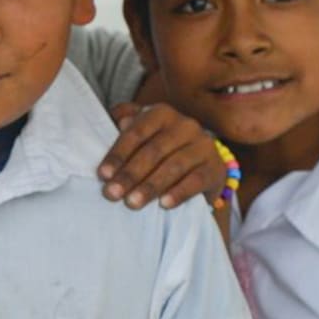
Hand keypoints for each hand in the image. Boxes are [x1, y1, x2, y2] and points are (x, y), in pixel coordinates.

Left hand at [99, 103, 223, 209]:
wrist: (199, 168)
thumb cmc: (159, 150)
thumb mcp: (141, 136)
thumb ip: (125, 127)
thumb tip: (116, 121)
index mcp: (162, 113)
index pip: (136, 132)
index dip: (118, 154)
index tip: (103, 175)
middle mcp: (185, 125)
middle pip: (153, 151)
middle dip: (130, 174)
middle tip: (112, 194)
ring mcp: (203, 145)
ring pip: (174, 166)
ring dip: (150, 186)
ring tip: (132, 203)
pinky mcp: (216, 168)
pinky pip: (196, 180)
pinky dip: (179, 193)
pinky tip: (164, 204)